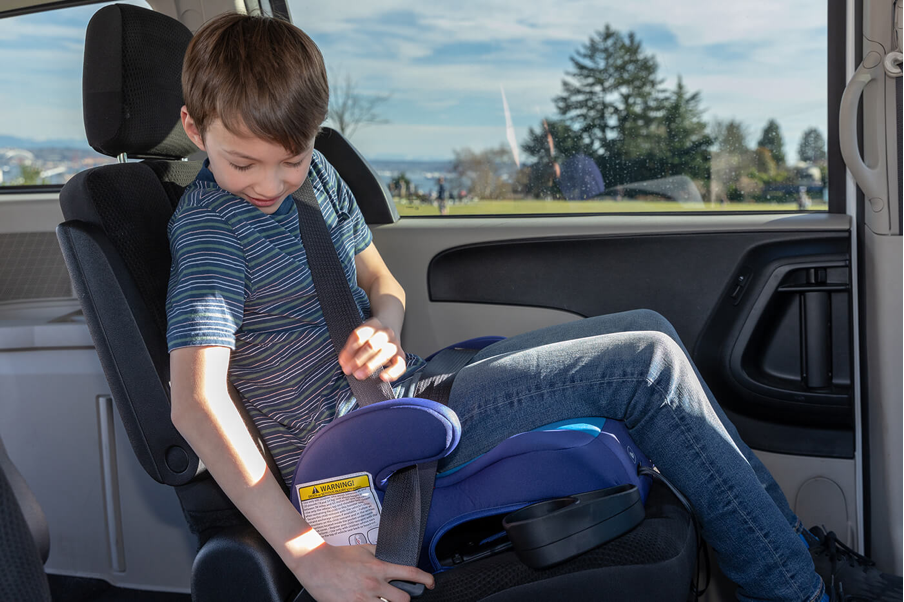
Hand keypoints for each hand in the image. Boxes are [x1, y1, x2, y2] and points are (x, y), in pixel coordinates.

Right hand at [293, 542, 433, 601]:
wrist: (317, 564)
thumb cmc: (339, 556)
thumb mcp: (364, 548)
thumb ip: (381, 552)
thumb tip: (394, 554)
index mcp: (379, 567)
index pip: (410, 573)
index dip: (426, 579)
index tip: (430, 583)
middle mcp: (374, 584)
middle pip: (404, 599)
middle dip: (406, 599)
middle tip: (401, 597)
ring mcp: (363, 598)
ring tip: (383, 601)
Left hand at [338, 318, 406, 381]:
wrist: (390, 326)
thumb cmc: (371, 336)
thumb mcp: (361, 335)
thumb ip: (352, 347)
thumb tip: (344, 363)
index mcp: (373, 325)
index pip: (359, 336)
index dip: (349, 350)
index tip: (342, 362)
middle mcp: (385, 333)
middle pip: (371, 345)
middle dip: (358, 360)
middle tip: (349, 371)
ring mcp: (395, 343)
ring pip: (384, 354)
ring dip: (369, 366)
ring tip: (359, 375)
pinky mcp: (401, 355)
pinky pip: (400, 365)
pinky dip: (392, 372)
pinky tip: (383, 377)